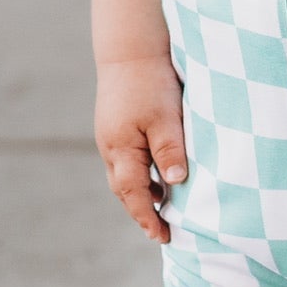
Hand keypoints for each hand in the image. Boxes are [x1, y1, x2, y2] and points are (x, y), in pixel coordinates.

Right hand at [94, 53, 187, 242]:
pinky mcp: (116, 127)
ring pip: (124, 176)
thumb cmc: (150, 82)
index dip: (148, 218)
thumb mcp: (165, 117)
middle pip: (125, 191)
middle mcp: (110, 148)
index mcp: (121, 150)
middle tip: (163, 231)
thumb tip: (175, 182)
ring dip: (141, 194)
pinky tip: (159, 176)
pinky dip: (140, 175)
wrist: (130, 49)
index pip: (134, 195)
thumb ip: (170, 150)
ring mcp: (110, 137)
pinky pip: (126, 161)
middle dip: (142, 212)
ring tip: (163, 207)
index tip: (163, 237)